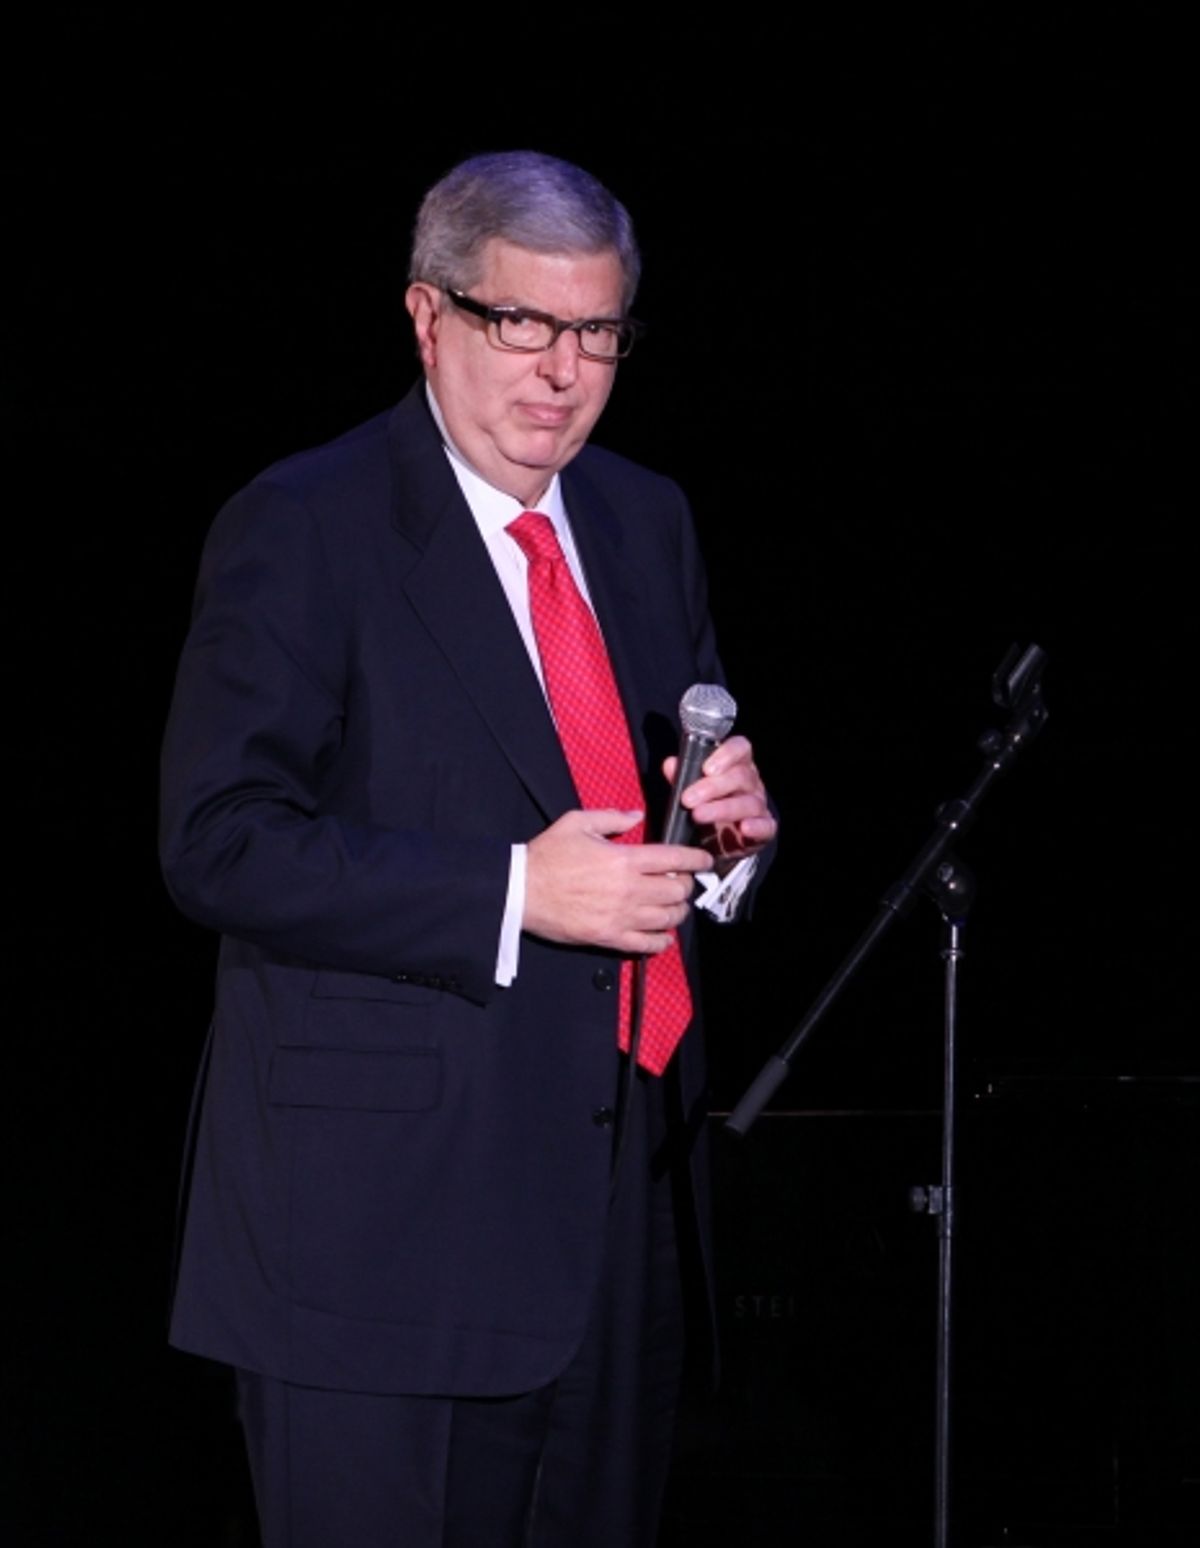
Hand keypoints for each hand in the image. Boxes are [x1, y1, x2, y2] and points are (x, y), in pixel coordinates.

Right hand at [524, 808, 712, 952]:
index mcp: (625, 859)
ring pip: (669, 918)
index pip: (675, 859)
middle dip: (686, 885)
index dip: (697, 859)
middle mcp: (629, 889)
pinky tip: (662, 934)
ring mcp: (622, 916)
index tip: (704, 860)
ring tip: (672, 905)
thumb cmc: (547, 856)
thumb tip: (635, 815)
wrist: (520, 891)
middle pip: (678, 890)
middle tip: (681, 881)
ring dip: (677, 911)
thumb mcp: (577, 823)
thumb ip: (611, 818)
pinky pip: (649, 945)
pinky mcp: (610, 937)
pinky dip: (662, 940)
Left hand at [662, 733, 776, 866]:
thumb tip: (671, 764)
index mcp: (736, 764)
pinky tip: (744, 828)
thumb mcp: (691, 789)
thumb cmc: (706, 805)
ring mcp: (759, 805)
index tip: (706, 769)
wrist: (715, 841)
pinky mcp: (765, 829)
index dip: (726, 754)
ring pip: (749, 802)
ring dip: (723, 809)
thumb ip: (682, 775)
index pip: (740, 748)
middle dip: (712, 787)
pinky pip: (767, 826)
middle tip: (688, 799)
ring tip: (698, 815)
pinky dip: (757, 827)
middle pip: (740, 776)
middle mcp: (751, 782)